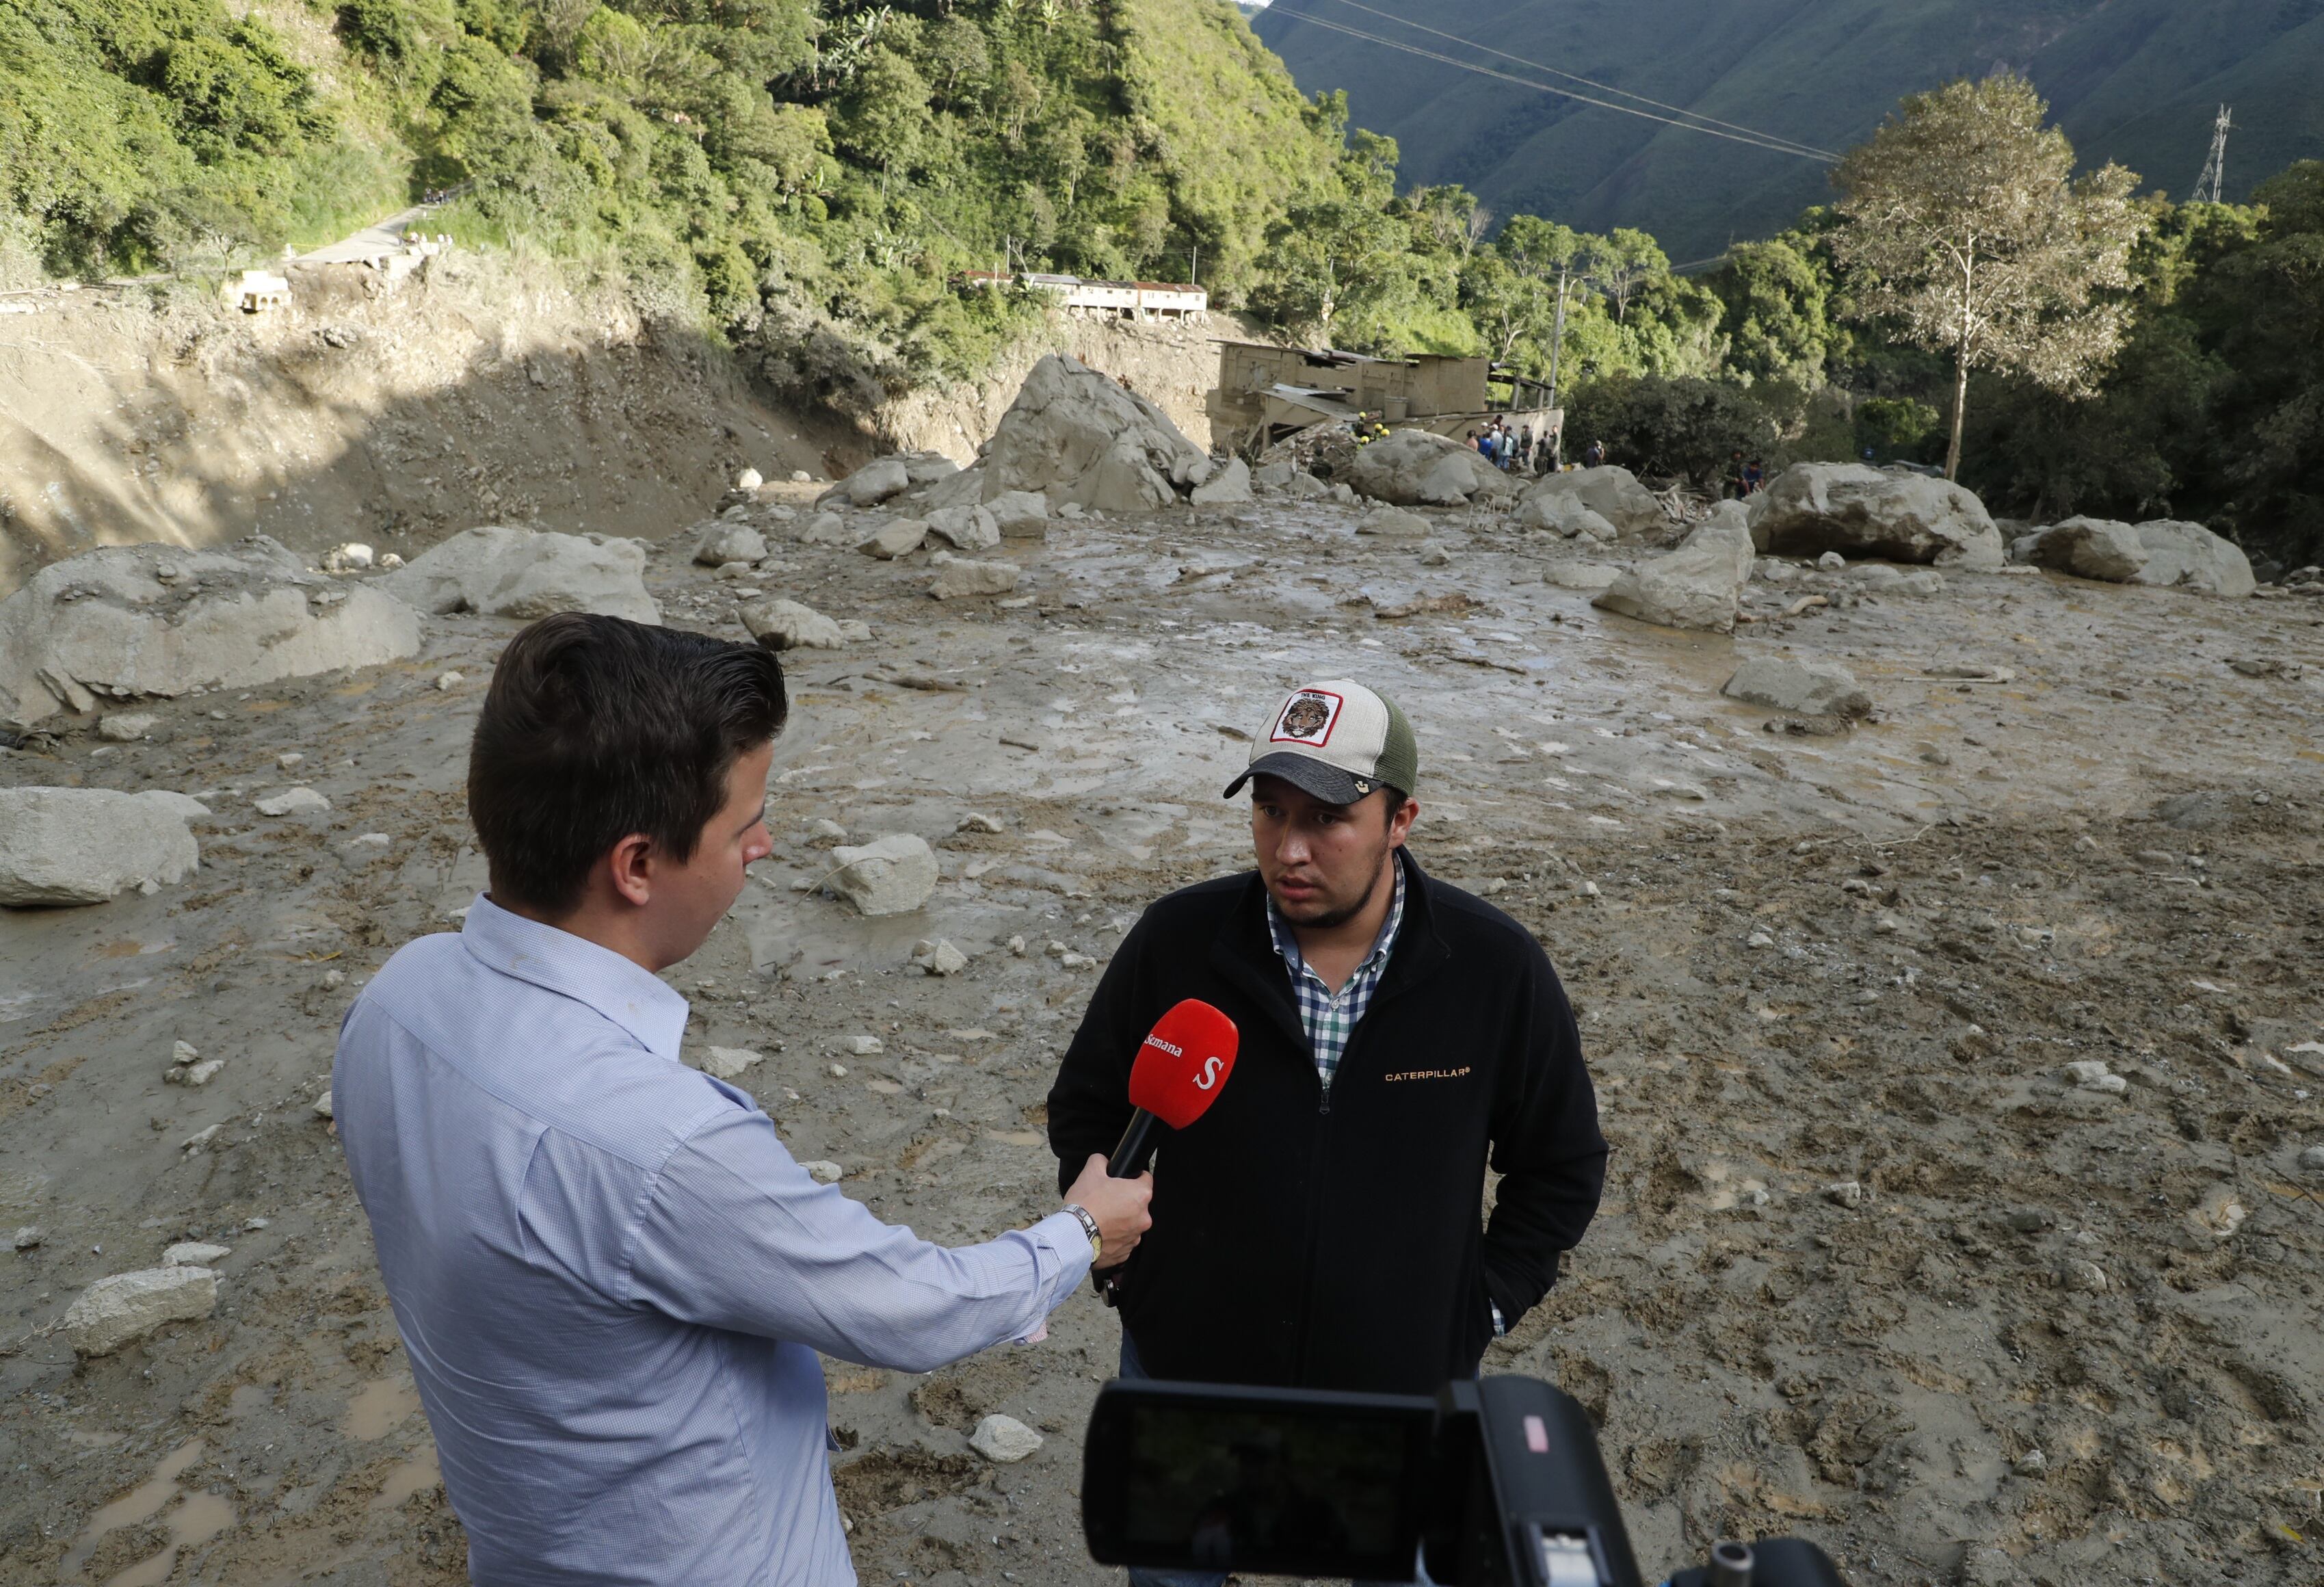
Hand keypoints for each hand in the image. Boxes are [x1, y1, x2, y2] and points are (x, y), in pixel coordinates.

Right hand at [1064, 1154, 1152, 1270]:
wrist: (1074, 1236)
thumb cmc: (1085, 1204)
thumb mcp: (1090, 1172)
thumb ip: (1100, 1161)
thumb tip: (1103, 1161)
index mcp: (1140, 1195)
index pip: (1145, 1179)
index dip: (1134, 1177)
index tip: (1123, 1181)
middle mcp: (1143, 1218)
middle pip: (1137, 1204)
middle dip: (1124, 1201)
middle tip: (1105, 1200)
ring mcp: (1135, 1237)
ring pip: (1130, 1224)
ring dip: (1120, 1221)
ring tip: (1100, 1219)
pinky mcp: (1125, 1254)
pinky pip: (1122, 1241)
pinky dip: (1113, 1237)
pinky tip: (1099, 1232)